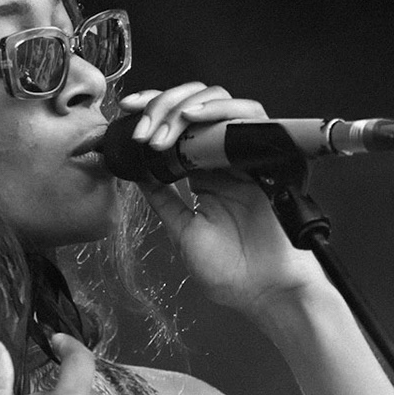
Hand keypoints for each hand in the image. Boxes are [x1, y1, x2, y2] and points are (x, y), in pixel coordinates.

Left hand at [117, 84, 326, 319]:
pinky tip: (193, 117)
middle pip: (193, 107)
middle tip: (142, 124)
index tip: (127, 113)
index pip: (176, 128)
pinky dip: (219, 109)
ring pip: (217, 102)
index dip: (152, 111)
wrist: (265, 291)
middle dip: (162, 104)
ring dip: (184, 107)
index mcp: (202, 176)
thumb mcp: (182, 231)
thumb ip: (163, 199)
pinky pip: (247, 117)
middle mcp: (222, 161)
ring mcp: (243, 157)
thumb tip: (137, 171)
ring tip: (164, 128)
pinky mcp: (264, 157)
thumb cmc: (231, 272)